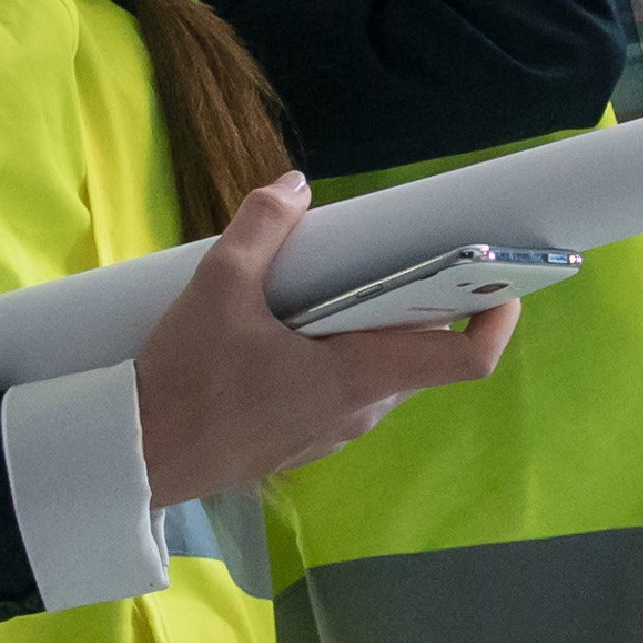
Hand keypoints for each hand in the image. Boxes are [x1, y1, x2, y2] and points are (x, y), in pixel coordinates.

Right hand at [133, 175, 510, 499]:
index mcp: (359, 375)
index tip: (505, 282)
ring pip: (381, 375)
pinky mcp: (303, 442)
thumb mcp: (217, 286)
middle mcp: (360, 411)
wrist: (137, 457)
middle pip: (422, 356)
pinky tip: (296, 328)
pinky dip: (341, 357)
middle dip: (423, 306)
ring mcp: (333, 433)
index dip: (498, 319)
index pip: (465, 359)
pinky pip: (345, 394)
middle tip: (404, 257)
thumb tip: (294, 185)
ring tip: (341, 285)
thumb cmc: (185, 380)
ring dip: (375, 333)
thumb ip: (262, 227)